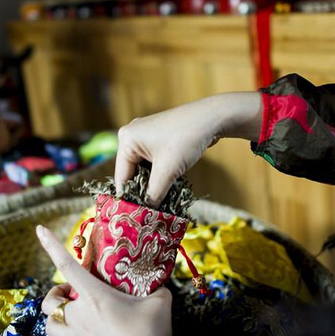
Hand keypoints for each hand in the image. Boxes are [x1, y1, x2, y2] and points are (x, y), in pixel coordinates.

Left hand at [37, 225, 171, 335]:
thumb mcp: (160, 305)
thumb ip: (158, 290)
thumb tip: (160, 286)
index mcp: (94, 296)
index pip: (66, 266)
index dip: (51, 246)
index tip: (39, 230)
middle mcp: (80, 315)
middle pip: (49, 301)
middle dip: (55, 293)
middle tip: (70, 290)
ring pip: (49, 325)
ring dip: (55, 316)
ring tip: (71, 311)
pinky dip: (70, 335)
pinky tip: (87, 332)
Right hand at [115, 92, 262, 205]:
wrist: (212, 117)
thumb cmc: (186, 139)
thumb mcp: (167, 171)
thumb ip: (153, 194)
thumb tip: (145, 215)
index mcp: (126, 140)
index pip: (121, 177)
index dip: (129, 198)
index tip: (135, 218)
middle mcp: (131, 136)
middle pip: (131, 173)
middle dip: (142, 191)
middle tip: (149, 213)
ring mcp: (145, 136)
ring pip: (144, 169)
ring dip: (153, 185)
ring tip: (161, 203)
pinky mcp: (158, 138)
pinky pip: (153, 162)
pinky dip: (160, 175)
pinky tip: (168, 187)